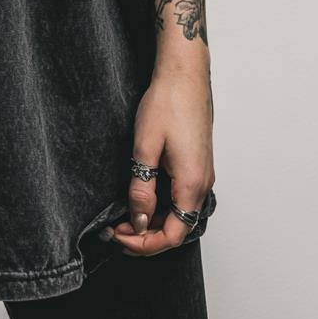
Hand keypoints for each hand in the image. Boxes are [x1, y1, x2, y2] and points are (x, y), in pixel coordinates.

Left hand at [108, 66, 214, 256]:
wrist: (184, 75)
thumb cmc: (167, 103)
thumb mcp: (145, 147)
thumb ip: (142, 188)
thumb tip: (139, 221)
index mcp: (192, 184)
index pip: (172, 235)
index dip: (144, 244)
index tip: (118, 236)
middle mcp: (203, 184)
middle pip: (177, 228)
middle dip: (145, 236)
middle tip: (114, 229)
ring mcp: (202, 174)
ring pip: (179, 214)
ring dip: (153, 221)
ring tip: (123, 216)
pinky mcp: (197, 165)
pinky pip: (181, 197)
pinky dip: (161, 206)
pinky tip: (141, 198)